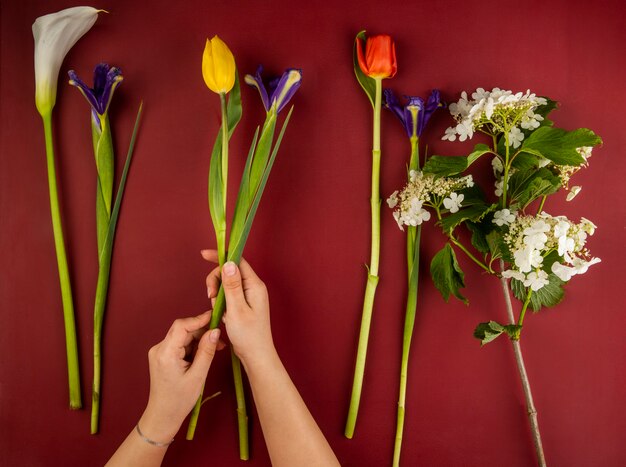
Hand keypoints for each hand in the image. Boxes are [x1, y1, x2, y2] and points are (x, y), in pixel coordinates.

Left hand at [139, 311, 222, 442]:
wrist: (163, 416)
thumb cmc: (179, 400)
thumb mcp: (198, 376)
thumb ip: (206, 351)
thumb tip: (215, 331)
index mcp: (165, 353)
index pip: (181, 326)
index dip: (198, 319)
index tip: (214, 317)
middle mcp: (159, 349)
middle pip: (183, 330)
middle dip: (202, 332)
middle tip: (220, 339)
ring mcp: (159, 352)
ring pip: (183, 337)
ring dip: (199, 340)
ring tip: (215, 349)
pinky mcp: (162, 356)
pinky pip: (180, 345)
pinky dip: (193, 347)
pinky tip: (204, 354)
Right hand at [202, 249, 275, 368]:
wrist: (255, 354)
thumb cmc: (248, 335)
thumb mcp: (236, 309)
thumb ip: (232, 285)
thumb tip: (228, 263)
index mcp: (254, 285)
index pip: (237, 261)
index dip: (221, 256)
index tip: (203, 255)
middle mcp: (253, 287)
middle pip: (229, 270)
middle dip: (216, 280)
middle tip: (210, 296)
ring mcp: (248, 295)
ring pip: (226, 283)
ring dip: (217, 292)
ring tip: (218, 309)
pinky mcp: (243, 303)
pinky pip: (228, 294)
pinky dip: (221, 301)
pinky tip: (221, 313)